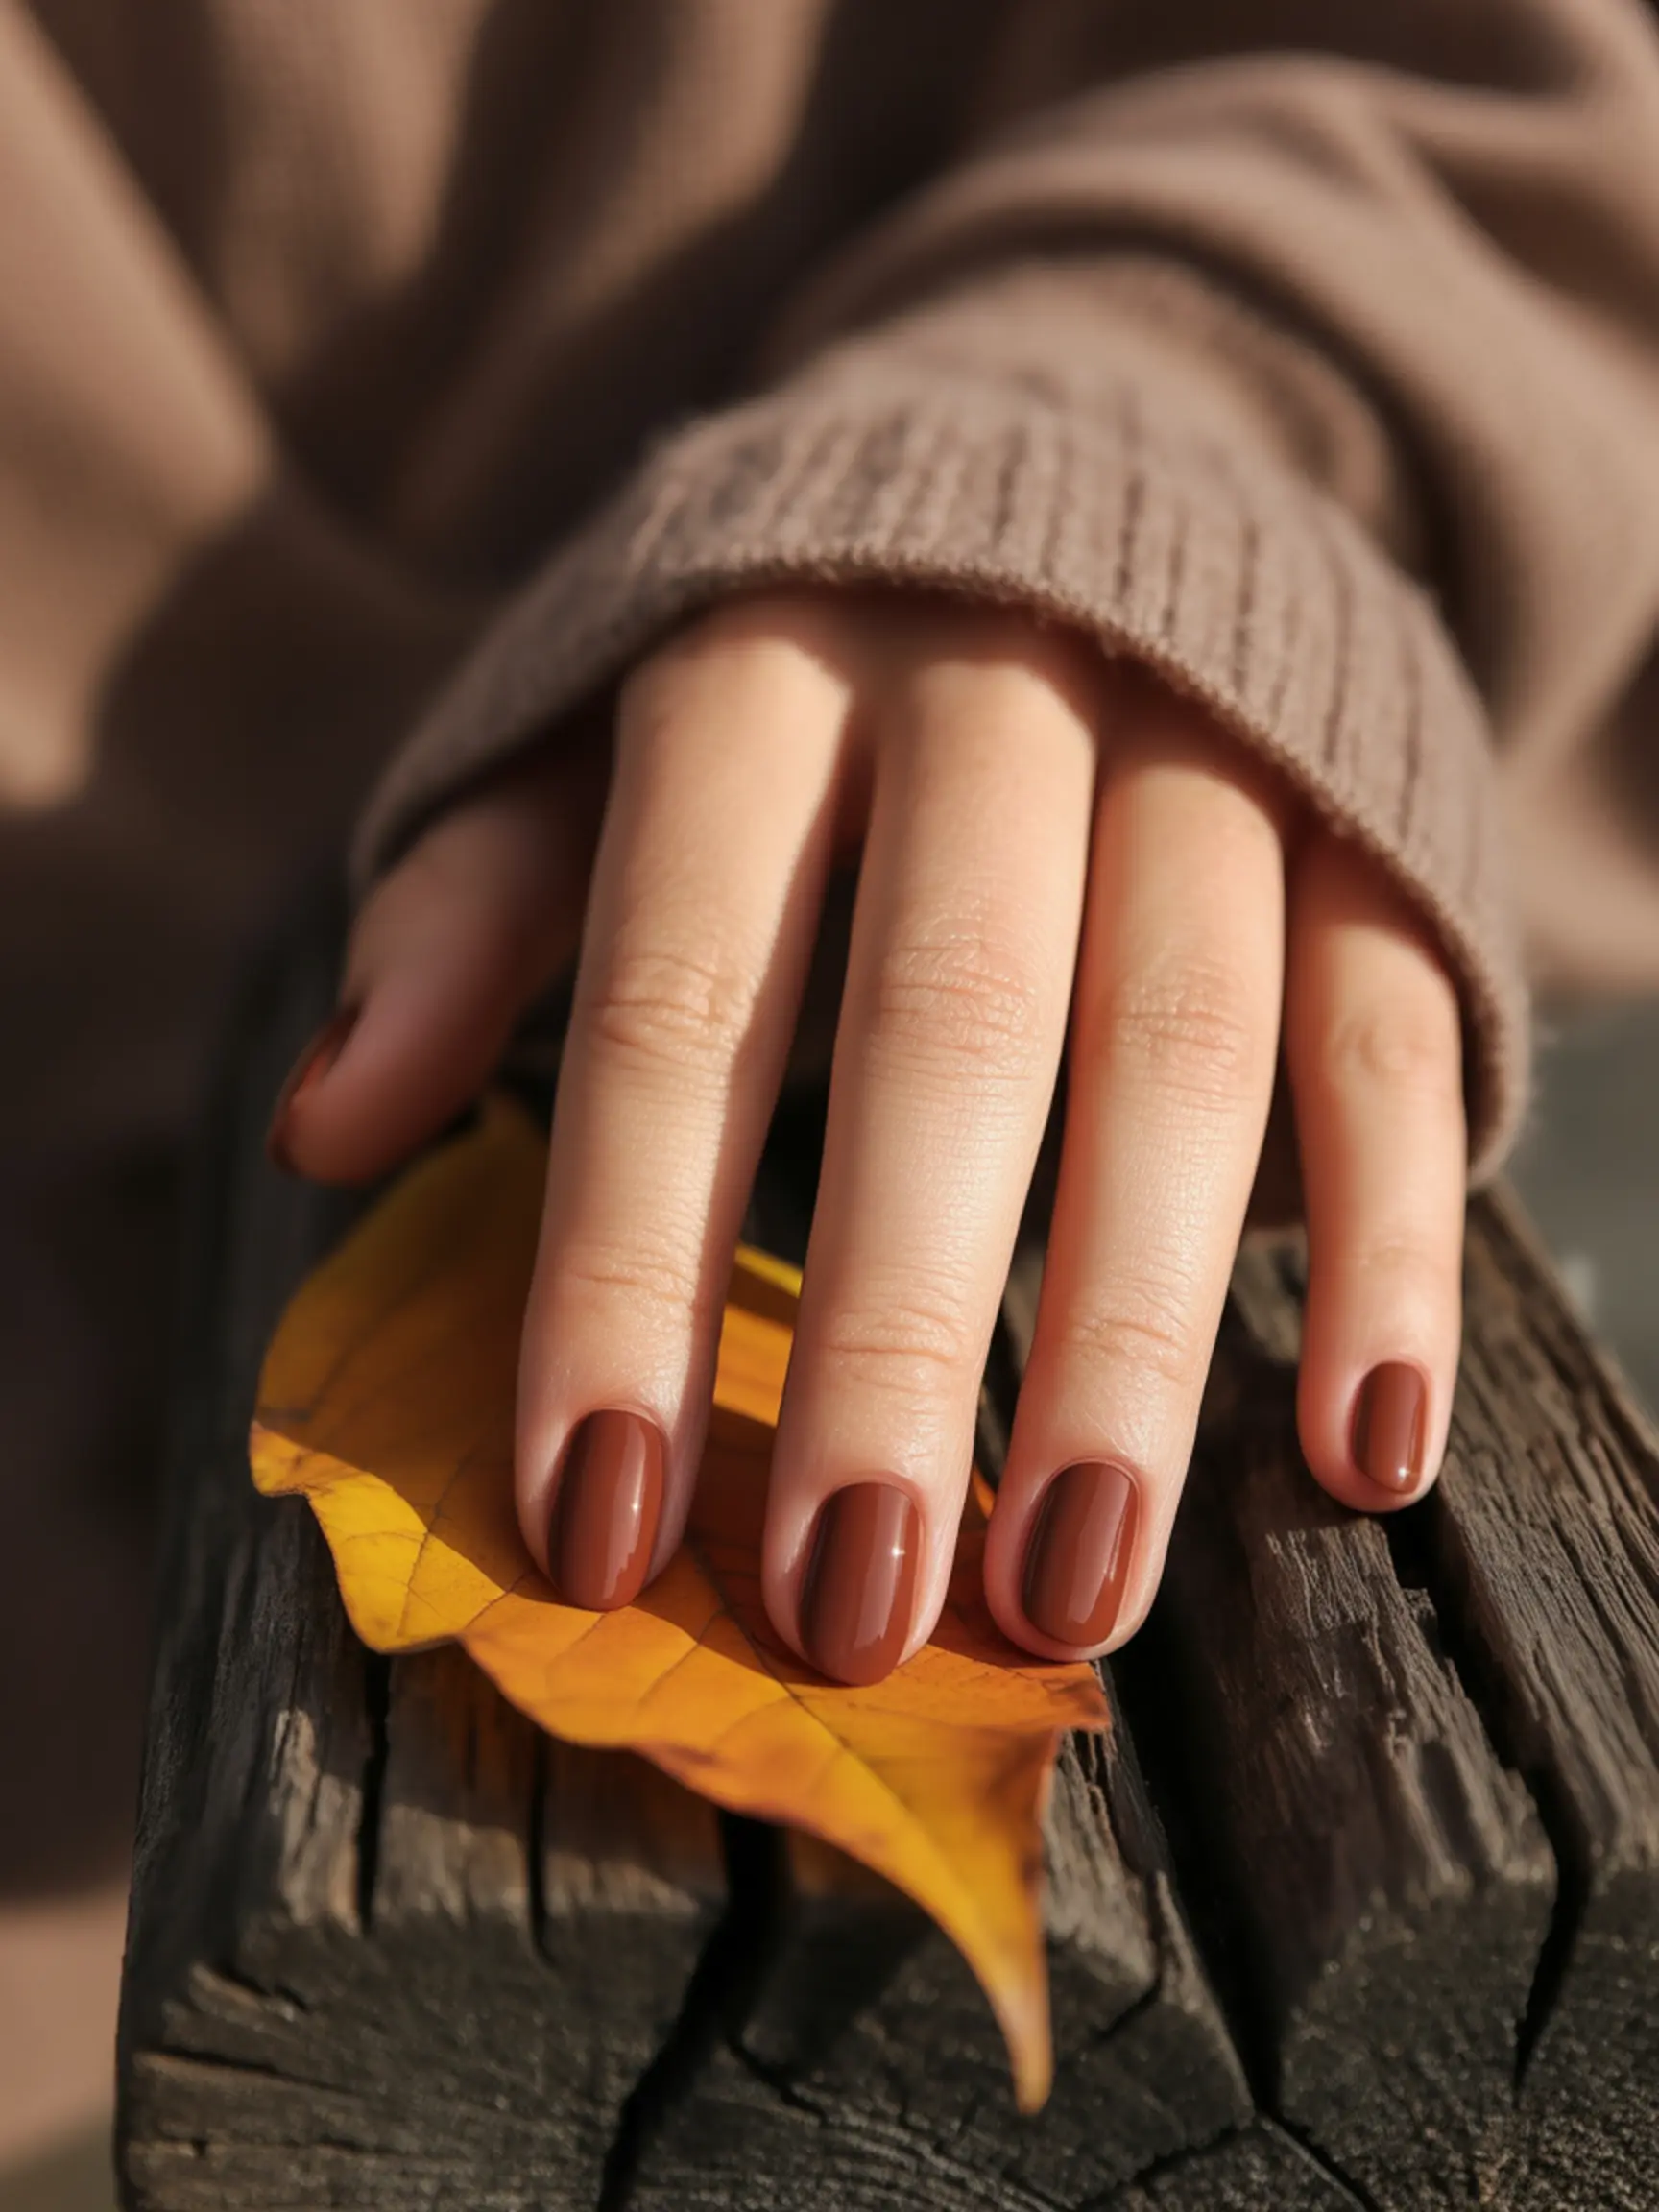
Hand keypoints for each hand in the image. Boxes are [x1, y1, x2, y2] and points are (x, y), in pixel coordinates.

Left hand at [271, 590, 1464, 1680]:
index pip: (676, 994)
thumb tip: (324, 1125)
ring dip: (1133, 1337)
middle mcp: (997, 688)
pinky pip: (1394, 1040)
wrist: (1095, 446)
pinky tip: (1360, 1456)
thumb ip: (470, 915)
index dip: (629, 1264)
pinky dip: (1395, 1248)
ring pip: (1189, 1047)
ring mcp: (1211, 751)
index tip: (595, 1520)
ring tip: (1069, 1591)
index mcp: (761, 674)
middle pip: (950, 1028)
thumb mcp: (597, 742)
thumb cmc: (798, 662)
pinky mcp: (1374, 826)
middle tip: (848, 1604)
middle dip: (898, 1333)